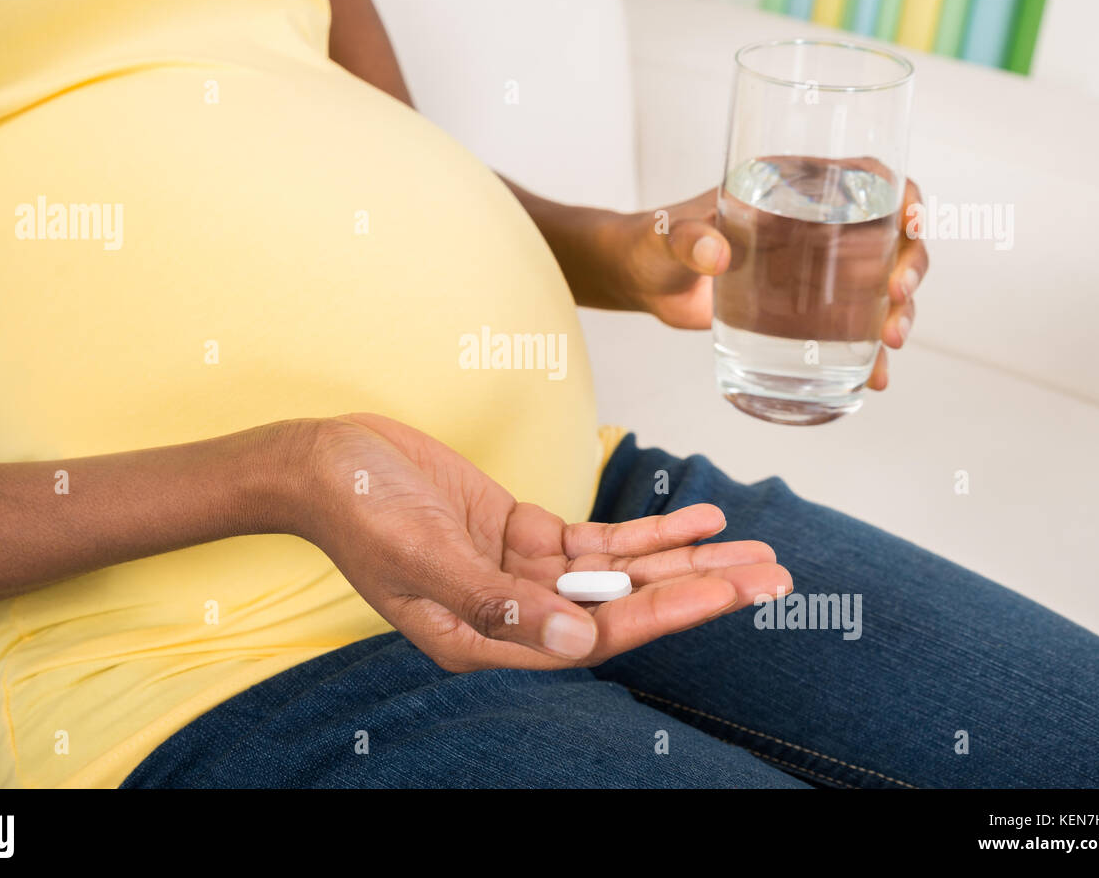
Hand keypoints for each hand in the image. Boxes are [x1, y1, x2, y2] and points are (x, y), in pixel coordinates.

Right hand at [282, 414, 791, 671]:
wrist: (325, 461)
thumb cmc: (358, 508)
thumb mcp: (419, 553)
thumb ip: (494, 601)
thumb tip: (576, 636)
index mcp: (484, 638)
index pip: (593, 634)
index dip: (662, 613)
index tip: (725, 592)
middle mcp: (513, 613)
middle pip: (623, 606)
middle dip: (698, 589)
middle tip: (774, 576)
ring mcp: (520, 572)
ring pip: (620, 572)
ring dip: (686, 559)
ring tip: (755, 547)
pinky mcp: (522, 532)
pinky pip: (596, 538)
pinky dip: (647, 529)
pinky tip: (697, 516)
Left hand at [606, 174, 926, 388]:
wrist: (641, 281)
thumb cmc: (654, 242)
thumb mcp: (668, 237)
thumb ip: (686, 240)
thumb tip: (714, 255)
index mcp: (795, 187)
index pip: (870, 176)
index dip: (905, 193)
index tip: (913, 220)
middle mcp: (817, 226)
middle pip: (891, 237)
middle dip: (910, 266)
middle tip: (897, 298)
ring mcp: (815, 271)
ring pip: (881, 287)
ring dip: (899, 314)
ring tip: (890, 344)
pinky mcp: (803, 312)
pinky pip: (851, 329)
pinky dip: (868, 355)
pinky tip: (877, 378)